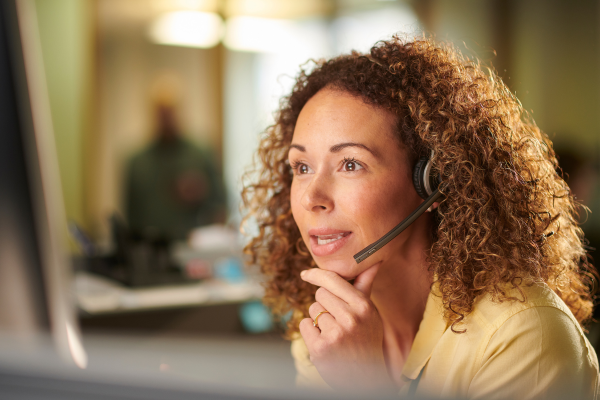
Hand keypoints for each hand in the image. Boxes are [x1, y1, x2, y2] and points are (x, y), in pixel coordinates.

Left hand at [299, 263, 394, 391]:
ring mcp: (335, 334)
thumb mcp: (370, 313)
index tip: (305, 274)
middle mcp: (351, 318)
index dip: (316, 275)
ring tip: (334, 335)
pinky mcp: (320, 348)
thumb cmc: (367, 340)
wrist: (366, 379)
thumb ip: (365, 285)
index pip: (333, 280)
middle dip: (324, 305)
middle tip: (337, 321)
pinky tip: (325, 343)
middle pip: (320, 294)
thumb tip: (375, 260)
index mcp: (363, 307)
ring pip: (312, 310)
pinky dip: (310, 332)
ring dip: (318, 320)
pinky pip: (304, 325)